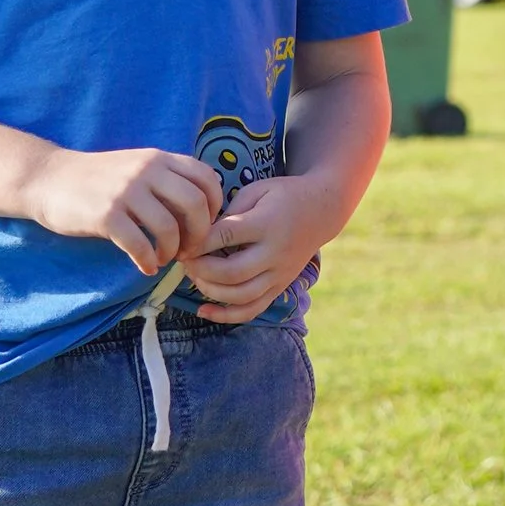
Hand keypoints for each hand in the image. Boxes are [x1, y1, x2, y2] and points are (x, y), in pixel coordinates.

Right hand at [23, 144, 223, 271]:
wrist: (49, 179)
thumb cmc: (97, 178)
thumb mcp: (136, 166)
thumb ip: (166, 178)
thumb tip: (201, 207)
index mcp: (158, 158)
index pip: (207, 179)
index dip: (214, 207)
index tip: (203, 226)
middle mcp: (147, 170)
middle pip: (195, 205)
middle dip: (199, 234)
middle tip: (188, 250)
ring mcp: (126, 192)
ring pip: (169, 228)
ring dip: (172, 251)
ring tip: (163, 259)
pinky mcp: (106, 215)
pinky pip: (139, 245)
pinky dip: (147, 261)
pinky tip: (145, 267)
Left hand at [185, 171, 329, 324]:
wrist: (322, 211)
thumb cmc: (282, 196)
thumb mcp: (257, 190)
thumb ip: (230, 211)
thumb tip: (201, 235)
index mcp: (267, 223)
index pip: (225, 236)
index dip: (198, 242)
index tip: (182, 242)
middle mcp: (275, 252)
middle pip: (232, 272)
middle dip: (200, 269)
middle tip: (185, 261)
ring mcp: (279, 274)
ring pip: (241, 295)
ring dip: (210, 291)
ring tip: (194, 277)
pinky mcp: (279, 287)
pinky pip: (252, 309)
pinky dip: (226, 316)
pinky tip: (203, 311)